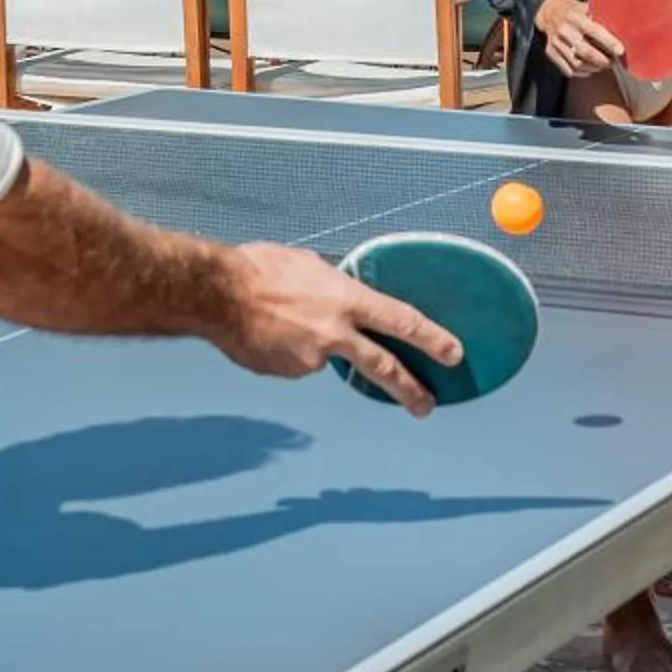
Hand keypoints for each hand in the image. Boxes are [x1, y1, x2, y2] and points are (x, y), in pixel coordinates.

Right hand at [210, 242, 460, 417]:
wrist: (217, 295)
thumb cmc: (260, 269)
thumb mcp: (308, 266)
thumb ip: (332, 285)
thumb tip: (340, 295)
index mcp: (347, 299)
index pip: (402, 321)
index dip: (432, 338)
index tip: (454, 354)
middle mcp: (336, 333)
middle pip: (384, 367)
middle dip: (410, 390)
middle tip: (426, 405)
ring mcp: (312, 358)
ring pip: (324, 358)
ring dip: (308, 344)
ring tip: (278, 322)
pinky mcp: (289, 373)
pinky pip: (295, 364)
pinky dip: (286, 352)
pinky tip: (265, 334)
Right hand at [535, 0, 624, 79]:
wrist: (549, 10)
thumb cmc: (574, 10)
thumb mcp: (586, 6)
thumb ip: (601, 16)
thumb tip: (625, 25)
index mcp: (575, 16)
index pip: (594, 30)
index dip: (609, 42)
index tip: (621, 51)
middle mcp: (564, 29)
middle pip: (585, 52)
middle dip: (603, 60)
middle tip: (613, 62)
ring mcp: (555, 42)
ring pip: (577, 63)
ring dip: (594, 68)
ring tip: (603, 65)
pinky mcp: (550, 52)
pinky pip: (568, 70)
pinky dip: (582, 72)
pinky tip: (590, 69)